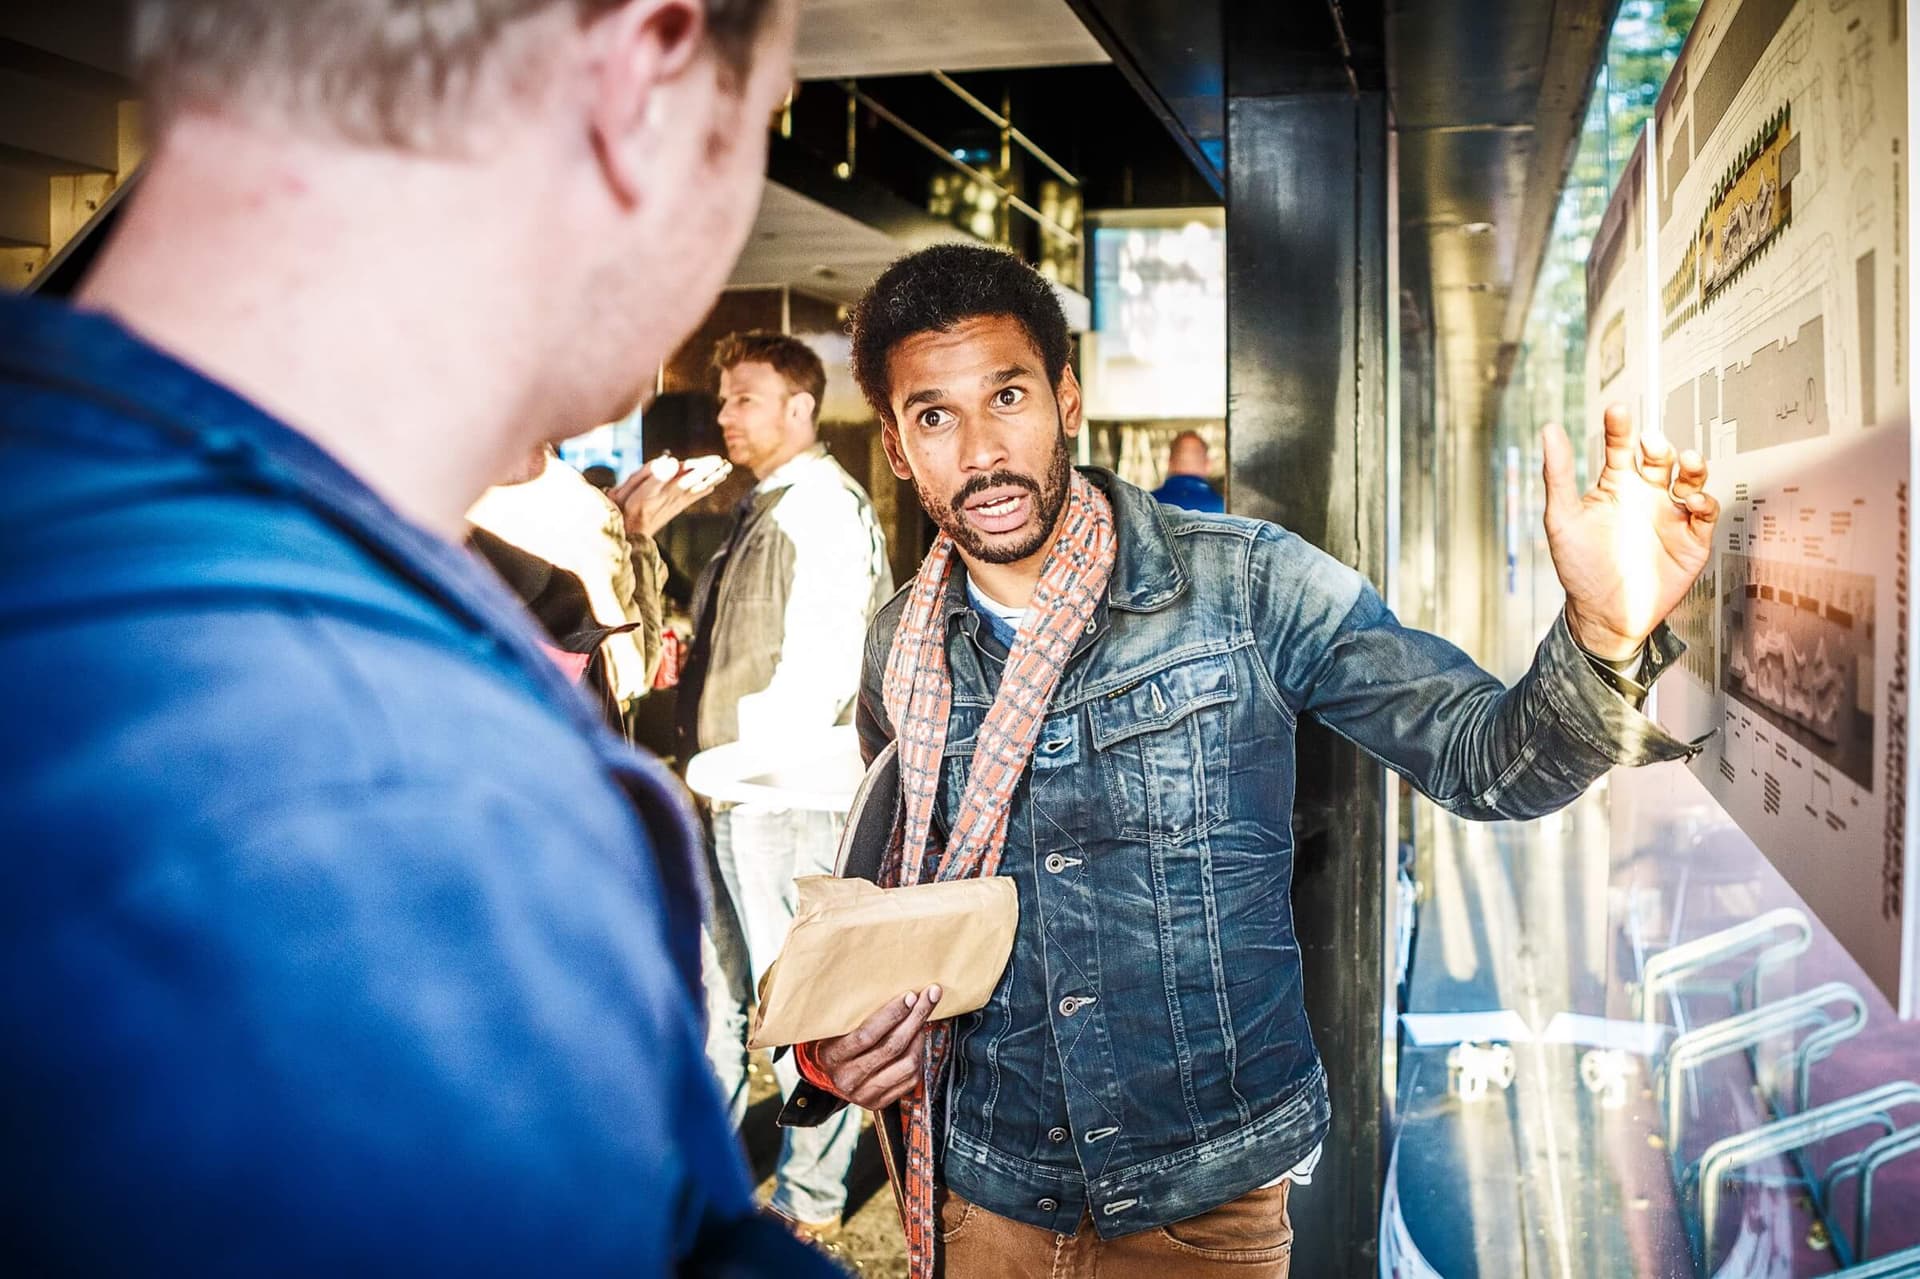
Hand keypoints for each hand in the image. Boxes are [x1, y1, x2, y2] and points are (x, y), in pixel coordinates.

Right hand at [611, 454, 730, 538]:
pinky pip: (693, 497)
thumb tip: (672, 461)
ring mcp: (676, 502)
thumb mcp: (639, 490)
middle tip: (728, 465)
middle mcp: (677, 495)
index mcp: (670, 488)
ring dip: (712, 479)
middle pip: (699, 480)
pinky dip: (703, 491)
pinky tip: (710, 488)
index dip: (705, 466)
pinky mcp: (674, 508)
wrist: (631, 533)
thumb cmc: (631, 509)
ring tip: (725, 473)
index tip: (719, 459)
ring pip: (699, 488)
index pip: (692, 473)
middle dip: (713, 472)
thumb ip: (656, 474)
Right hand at [811, 986, 940, 1107]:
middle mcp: (848, 1078)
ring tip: (922, 1019)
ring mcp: (865, 1094)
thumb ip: (854, 1014)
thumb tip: (896, 992)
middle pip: (892, 1047)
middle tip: (929, 997)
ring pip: (907, 1065)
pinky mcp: (879, 1102)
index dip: (892, 1014)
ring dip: (920, 1037)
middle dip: (915, 1018)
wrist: (826, 1074)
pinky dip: (919, 1056)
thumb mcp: (835, 1027)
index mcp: (833, 1056)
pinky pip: (911, 1079)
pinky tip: (918, 1040)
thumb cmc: (833, 1041)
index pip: (867, 1035)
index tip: (910, 996)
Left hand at [1541, 404, 1718, 660]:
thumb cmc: (1579, 567)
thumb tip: (1550, 429)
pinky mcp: (1692, 539)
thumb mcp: (1562, 519)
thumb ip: (1558, 475)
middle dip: (1660, 446)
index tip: (1618, 411)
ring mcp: (1670, 516)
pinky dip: (1704, 503)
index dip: (1620, 428)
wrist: (1603, 615)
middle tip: (1651, 442)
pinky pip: (1705, 514)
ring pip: (1690, 480)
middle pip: (1661, 460)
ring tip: (1686, 462)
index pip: (1620, 448)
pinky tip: (1691, 501)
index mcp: (1616, 487)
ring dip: (1692, 467)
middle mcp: (1646, 496)